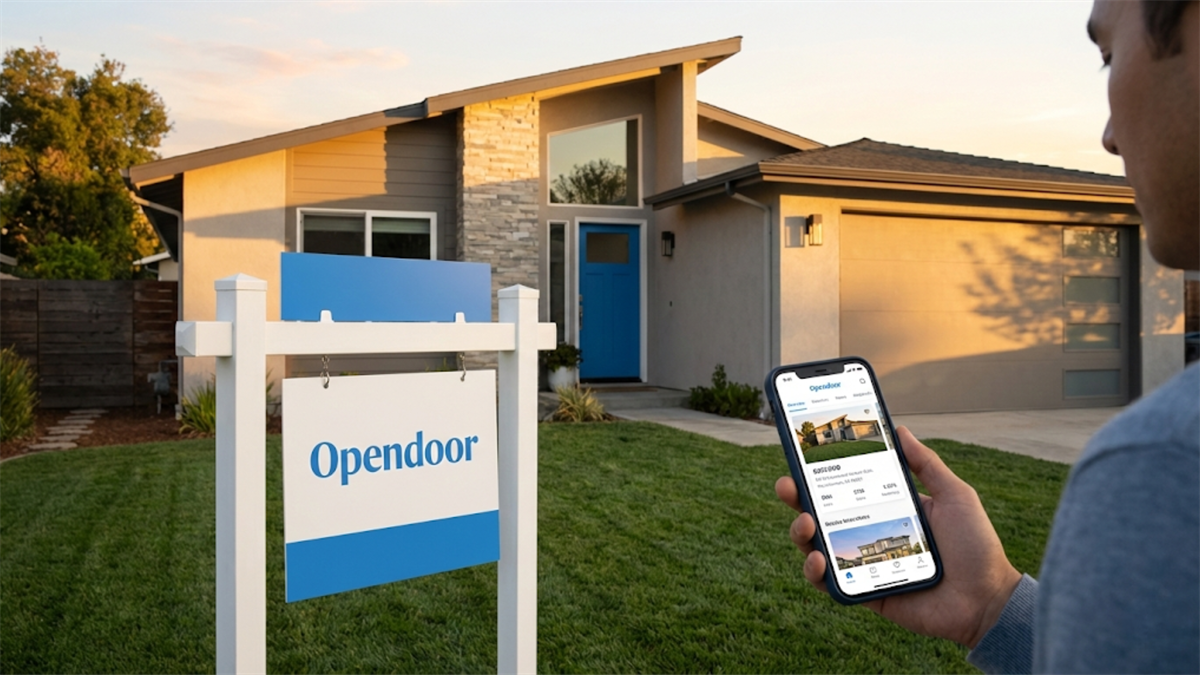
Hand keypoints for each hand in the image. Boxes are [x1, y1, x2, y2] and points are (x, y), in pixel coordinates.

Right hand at [774, 426, 1021, 648]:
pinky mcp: (863, 593)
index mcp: (885, 509)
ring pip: (815, 546)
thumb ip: (926, 463)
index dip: (818, 473)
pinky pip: (828, 583)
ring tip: (805, 523)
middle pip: (819, 514)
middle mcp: (868, 534)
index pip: (843, 487)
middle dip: (795, 498)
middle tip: (786, 485)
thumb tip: (900, 430)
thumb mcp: (954, 494)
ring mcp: (863, 564)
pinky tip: (819, 560)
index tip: (800, 455)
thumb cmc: (976, 546)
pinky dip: (814, 572)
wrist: (988, 599)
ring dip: (800, 533)